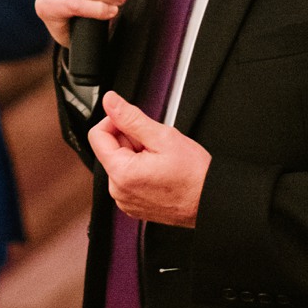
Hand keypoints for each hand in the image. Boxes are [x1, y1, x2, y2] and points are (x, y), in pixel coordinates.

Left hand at [88, 91, 210, 228]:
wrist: (211, 200)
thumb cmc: (194, 175)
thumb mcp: (162, 137)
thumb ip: (130, 117)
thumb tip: (110, 102)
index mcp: (121, 173)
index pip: (97, 136)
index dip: (114, 122)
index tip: (131, 121)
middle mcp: (118, 191)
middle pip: (109, 150)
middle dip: (130, 140)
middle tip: (155, 144)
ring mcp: (125, 200)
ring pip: (120, 163)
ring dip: (136, 155)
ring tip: (160, 159)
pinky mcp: (134, 205)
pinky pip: (128, 180)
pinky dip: (140, 170)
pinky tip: (159, 170)